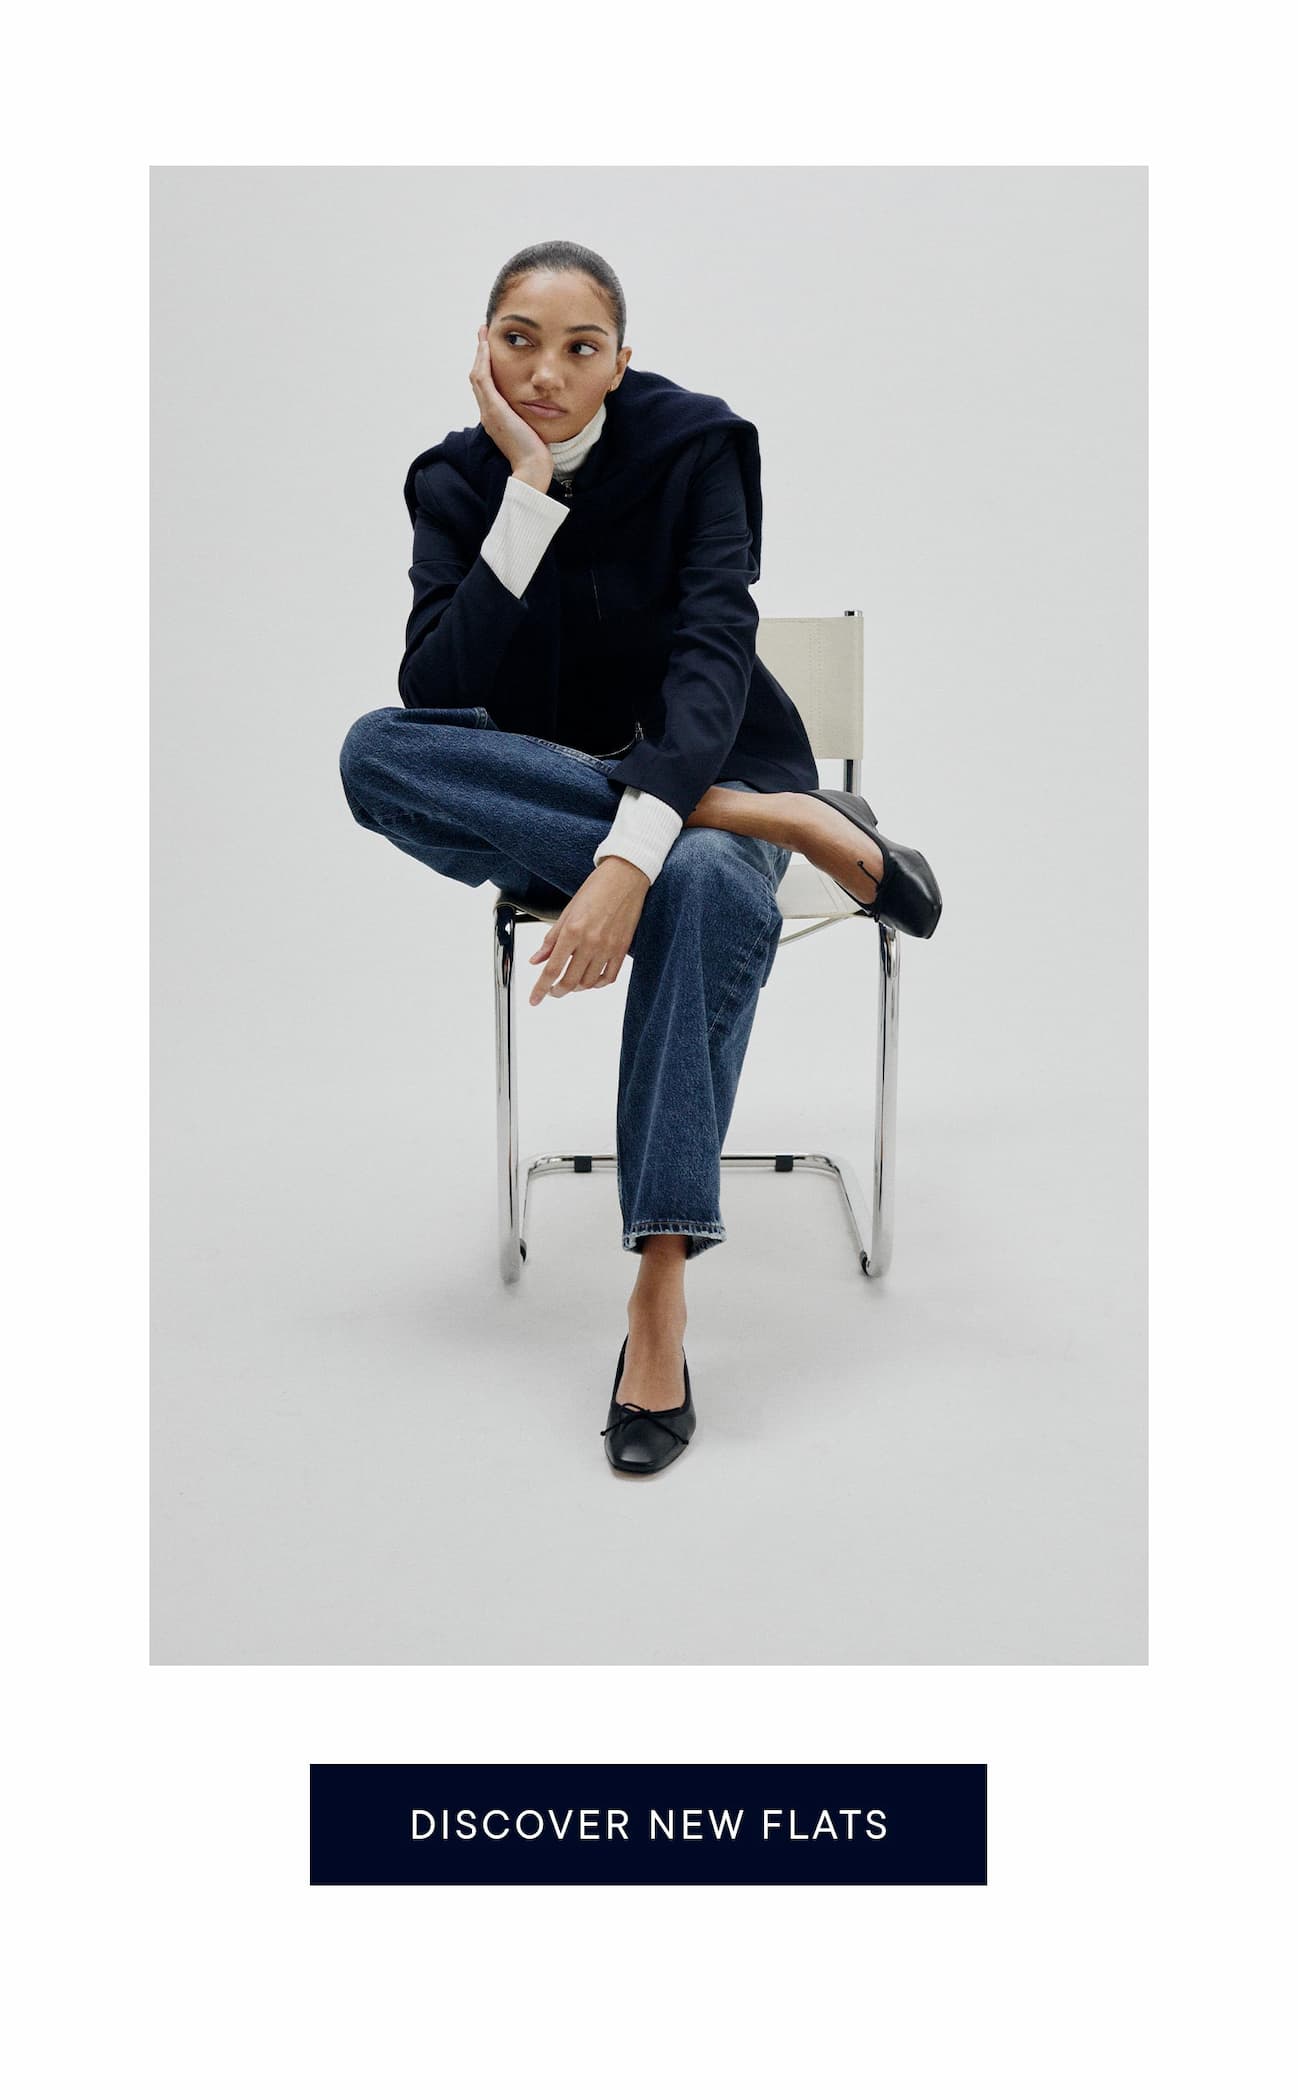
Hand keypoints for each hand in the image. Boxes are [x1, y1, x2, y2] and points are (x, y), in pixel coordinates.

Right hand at [470, 324, 552, 483]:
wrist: (532, 468)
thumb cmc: (536, 455)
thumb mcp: (532, 432)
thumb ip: (530, 420)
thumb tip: (541, 412)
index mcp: (495, 420)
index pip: (487, 389)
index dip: (488, 369)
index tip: (491, 354)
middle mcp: (487, 414)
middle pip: (479, 379)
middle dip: (481, 357)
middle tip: (483, 337)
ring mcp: (488, 411)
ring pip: (478, 375)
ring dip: (480, 353)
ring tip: (483, 334)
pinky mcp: (493, 409)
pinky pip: (483, 378)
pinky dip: (483, 360)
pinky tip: (487, 346)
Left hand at [528, 860, 649, 1004]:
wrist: (626, 877)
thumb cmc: (597, 888)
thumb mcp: (567, 911)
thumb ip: (551, 939)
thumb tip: (536, 959)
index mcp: (573, 931)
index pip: (552, 969)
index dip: (540, 988)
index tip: (534, 999)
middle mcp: (590, 943)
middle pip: (570, 981)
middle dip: (557, 991)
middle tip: (551, 991)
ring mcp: (608, 948)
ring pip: (588, 983)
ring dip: (576, 988)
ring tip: (570, 983)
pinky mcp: (622, 949)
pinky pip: (609, 977)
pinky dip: (597, 984)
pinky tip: (590, 980)